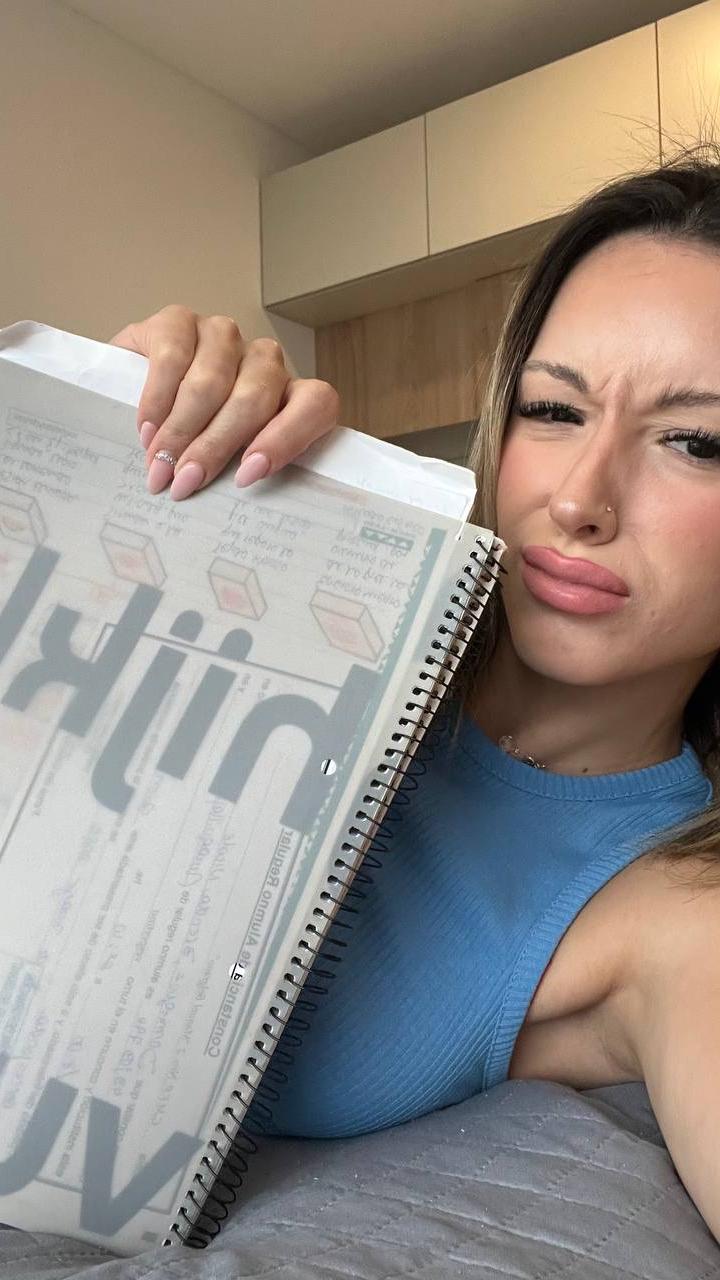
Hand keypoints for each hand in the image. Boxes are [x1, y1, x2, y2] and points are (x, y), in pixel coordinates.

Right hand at [109, 304, 339, 499]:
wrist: (126, 395)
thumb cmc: (189, 440)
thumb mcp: (223, 460)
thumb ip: (239, 473)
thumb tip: (235, 510)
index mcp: (289, 396)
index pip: (316, 404)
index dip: (288, 437)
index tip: (248, 475)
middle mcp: (263, 360)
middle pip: (254, 399)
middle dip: (213, 447)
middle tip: (183, 484)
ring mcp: (223, 336)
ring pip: (212, 382)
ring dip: (181, 431)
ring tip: (158, 465)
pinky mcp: (178, 321)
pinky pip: (173, 358)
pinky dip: (157, 400)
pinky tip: (146, 430)